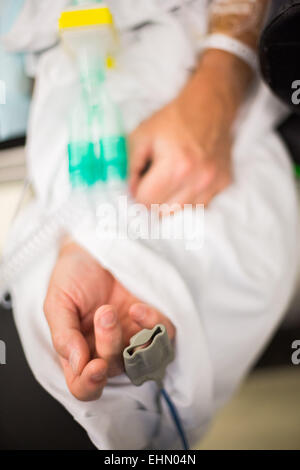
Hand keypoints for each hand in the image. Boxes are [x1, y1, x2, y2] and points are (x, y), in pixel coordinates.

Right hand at [44, 241, 174, 400]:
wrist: (94, 245)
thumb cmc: (72, 274)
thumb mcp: (57, 302)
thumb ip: (63, 335)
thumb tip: (77, 365)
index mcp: (79, 351)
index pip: (85, 386)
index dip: (90, 384)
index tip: (95, 367)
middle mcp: (107, 348)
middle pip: (114, 370)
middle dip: (109, 345)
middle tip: (103, 313)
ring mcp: (132, 335)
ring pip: (142, 359)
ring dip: (132, 342)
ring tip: (114, 310)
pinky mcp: (152, 319)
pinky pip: (163, 335)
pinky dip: (153, 325)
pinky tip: (137, 308)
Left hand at [129, 50, 251, 207]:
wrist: (209, 107)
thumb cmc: (172, 121)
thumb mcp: (141, 136)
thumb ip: (129, 167)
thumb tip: (130, 192)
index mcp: (176, 167)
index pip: (146, 201)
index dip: (138, 192)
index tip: (140, 181)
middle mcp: (198, 179)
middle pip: (163, 212)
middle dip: (154, 199)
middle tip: (154, 180)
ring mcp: (213, 184)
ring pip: (182, 212)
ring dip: (171, 201)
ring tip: (170, 179)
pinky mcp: (224, 184)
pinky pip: (200, 205)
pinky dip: (189, 198)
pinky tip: (187, 179)